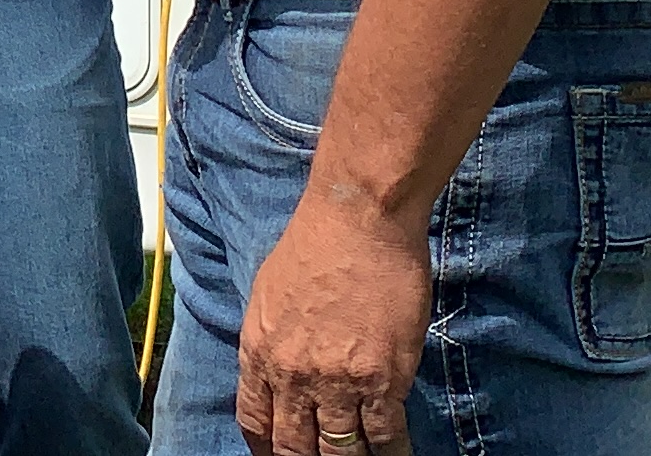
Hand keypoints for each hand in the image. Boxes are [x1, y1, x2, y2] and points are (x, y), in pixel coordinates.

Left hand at [235, 191, 426, 455]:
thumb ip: (271, 340)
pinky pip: (384, 437)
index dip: (268, 449)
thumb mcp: (268, 295)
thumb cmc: (316, 244)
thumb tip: (277, 370)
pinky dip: (390, 453)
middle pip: (294, 447)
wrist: (358, 218)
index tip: (279, 455)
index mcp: (258, 352)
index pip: (255, 422)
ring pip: (339, 451)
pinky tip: (395, 455)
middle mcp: (291, 375)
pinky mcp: (381, 380)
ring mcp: (336, 382)